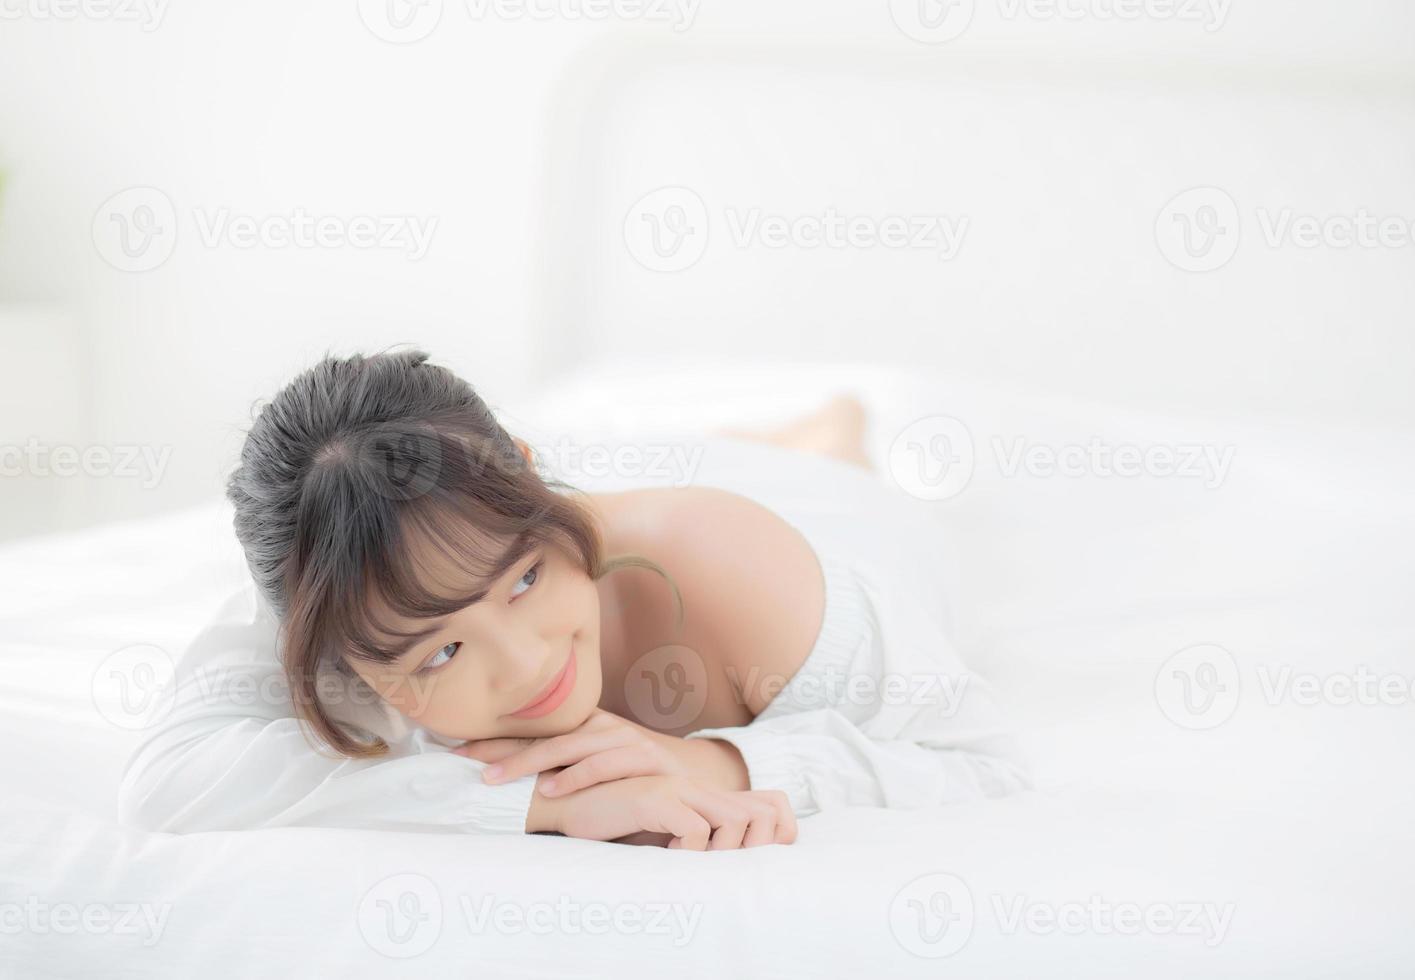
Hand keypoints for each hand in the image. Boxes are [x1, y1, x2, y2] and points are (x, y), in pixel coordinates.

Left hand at [455, 708, 748, 795]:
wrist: (701, 783)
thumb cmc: (639, 784)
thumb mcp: (599, 773)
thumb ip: (564, 773)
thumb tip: (511, 786)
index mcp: (586, 728)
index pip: (534, 730)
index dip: (495, 740)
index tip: (454, 751)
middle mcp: (603, 727)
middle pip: (545, 733)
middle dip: (502, 747)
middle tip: (465, 763)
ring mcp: (625, 739)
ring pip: (570, 745)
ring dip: (532, 761)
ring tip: (497, 779)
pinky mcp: (646, 757)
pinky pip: (606, 762)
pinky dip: (578, 775)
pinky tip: (553, 789)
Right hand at [528, 772, 796, 849]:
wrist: (562, 804)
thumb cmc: (609, 821)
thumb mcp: (657, 829)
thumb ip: (687, 835)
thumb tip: (718, 865)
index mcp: (697, 792)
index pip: (760, 808)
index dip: (762, 837)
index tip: (736, 865)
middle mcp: (693, 785)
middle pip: (755, 815)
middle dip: (749, 849)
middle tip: (720, 873)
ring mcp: (676, 787)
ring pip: (734, 820)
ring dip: (721, 851)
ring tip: (694, 864)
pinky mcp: (656, 797)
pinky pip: (696, 829)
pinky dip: (690, 851)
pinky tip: (668, 856)